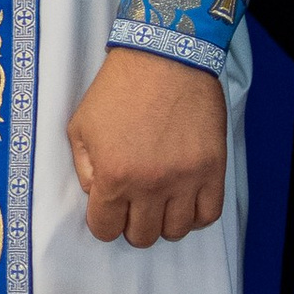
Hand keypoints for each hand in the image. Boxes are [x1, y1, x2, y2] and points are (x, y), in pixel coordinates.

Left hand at [67, 45, 226, 247]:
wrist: (166, 57)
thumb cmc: (119, 88)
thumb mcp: (81, 126)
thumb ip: (83, 168)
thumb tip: (95, 195)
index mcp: (114, 175)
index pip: (105, 230)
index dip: (104, 221)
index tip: (109, 207)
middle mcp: (150, 184)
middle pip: (142, 236)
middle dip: (133, 223)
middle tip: (134, 201)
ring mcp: (185, 179)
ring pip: (175, 231)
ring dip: (164, 221)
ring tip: (161, 199)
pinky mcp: (212, 169)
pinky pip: (208, 215)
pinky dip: (195, 215)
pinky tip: (185, 199)